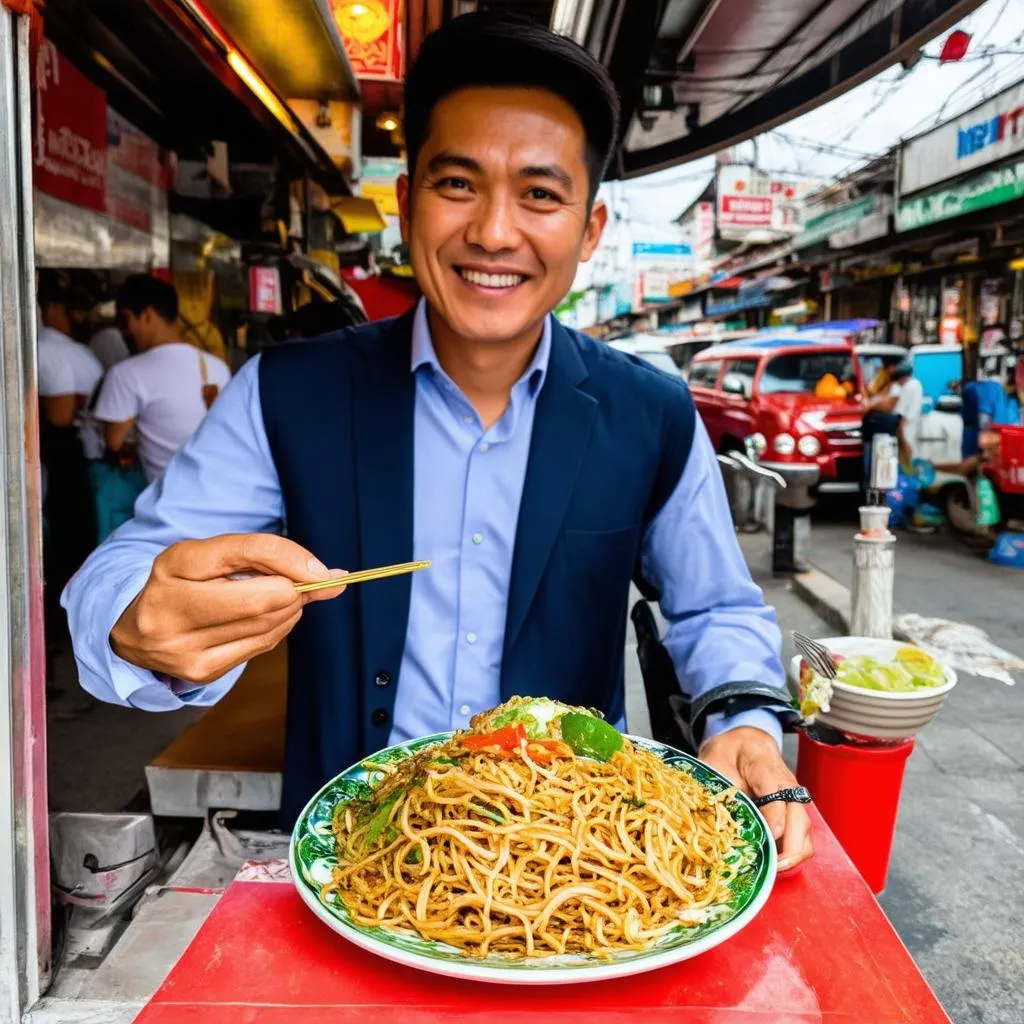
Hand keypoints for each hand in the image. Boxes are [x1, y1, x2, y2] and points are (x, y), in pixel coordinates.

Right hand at [111, 533, 345, 683]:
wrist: (135, 630)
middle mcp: (172, 607)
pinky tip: (269, 617)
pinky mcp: (201, 671)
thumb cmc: (185, 583)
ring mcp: (184, 646)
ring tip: (284, 597)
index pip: (244, 552)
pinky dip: (277, 628)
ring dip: (290, 609)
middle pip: (262, 599)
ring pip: (267, 625)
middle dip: (295, 591)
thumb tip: (331, 578)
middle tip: (306, 584)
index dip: (291, 559)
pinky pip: (261, 646)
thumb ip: (268, 556)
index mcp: (174, 565)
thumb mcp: (213, 556)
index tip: (322, 571)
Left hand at [699, 726, 812, 872]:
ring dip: (793, 854)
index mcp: (763, 765)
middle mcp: (785, 784)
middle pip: (799, 817)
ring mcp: (791, 799)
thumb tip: (714, 815)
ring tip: (772, 870)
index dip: (774, 816)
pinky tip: (773, 863)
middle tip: (771, 866)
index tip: (768, 835)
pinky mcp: (792, 811)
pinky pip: (800, 835)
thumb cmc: (727, 752)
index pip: (774, 792)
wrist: (743, 744)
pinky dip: (791, 853)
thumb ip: (715, 784)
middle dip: (790, 847)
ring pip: (804, 830)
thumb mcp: (713, 760)